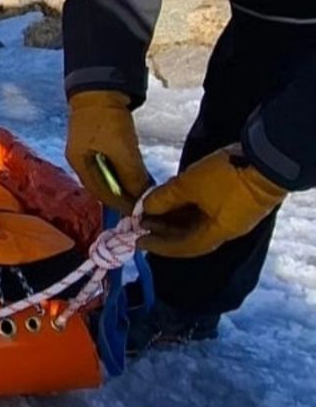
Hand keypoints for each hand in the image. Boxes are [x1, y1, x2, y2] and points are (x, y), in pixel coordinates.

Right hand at [65, 90, 151, 213]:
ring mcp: (87, 149)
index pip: (100, 192)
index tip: (140, 213)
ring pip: (108, 174)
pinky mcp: (96, 140)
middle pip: (102, 185)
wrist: (100, 86)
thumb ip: (131, 174)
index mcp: (78, 163)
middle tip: (144, 204)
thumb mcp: (121, 148)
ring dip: (125, 183)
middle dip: (123, 195)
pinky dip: (123, 171)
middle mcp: (80, 159)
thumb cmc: (106, 119)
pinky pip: (111, 163)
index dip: (120, 204)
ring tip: (143, 191)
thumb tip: (144, 197)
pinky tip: (137, 173)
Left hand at [139, 147, 285, 257]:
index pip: (185, 247)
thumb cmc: (227, 176)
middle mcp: (225, 228)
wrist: (266, 159)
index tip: (139, 240)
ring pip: (196, 221)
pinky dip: (186, 206)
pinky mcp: (233, 200)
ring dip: (173, 216)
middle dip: (163, 229)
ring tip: (150, 208)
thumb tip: (145, 208)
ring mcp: (230, 214)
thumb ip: (165, 198)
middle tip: (140, 221)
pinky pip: (204, 210)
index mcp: (218, 232)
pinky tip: (170, 197)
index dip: (160, 245)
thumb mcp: (190, 185)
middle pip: (189, 235)